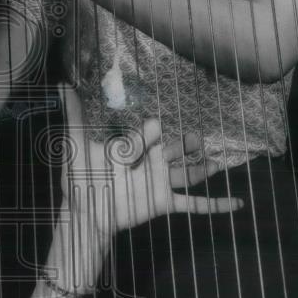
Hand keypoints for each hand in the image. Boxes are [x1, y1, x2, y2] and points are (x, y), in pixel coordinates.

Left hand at [56, 84, 242, 242]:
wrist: (84, 212)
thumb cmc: (79, 178)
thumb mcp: (76, 144)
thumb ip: (74, 115)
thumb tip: (62, 85)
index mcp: (132, 146)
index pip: (149, 134)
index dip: (149, 133)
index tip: (153, 128)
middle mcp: (148, 162)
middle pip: (173, 149)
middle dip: (185, 143)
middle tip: (195, 137)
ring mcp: (158, 183)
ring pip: (187, 173)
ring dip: (202, 168)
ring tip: (217, 160)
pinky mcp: (163, 202)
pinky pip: (193, 205)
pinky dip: (215, 205)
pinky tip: (235, 203)